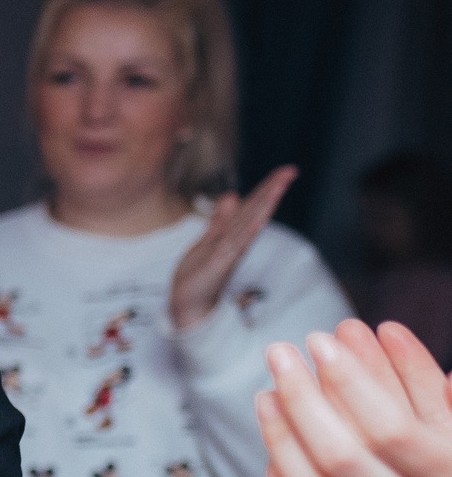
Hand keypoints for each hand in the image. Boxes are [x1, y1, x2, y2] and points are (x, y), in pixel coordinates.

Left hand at [170, 167, 294, 331]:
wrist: (186, 306)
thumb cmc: (198, 276)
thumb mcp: (208, 241)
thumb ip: (220, 220)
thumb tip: (232, 196)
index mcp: (234, 235)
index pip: (253, 207)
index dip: (267, 188)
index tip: (286, 170)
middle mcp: (236, 243)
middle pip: (256, 212)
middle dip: (272, 191)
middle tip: (290, 170)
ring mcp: (228, 254)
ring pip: (249, 225)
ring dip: (263, 206)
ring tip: (278, 186)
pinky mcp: (217, 266)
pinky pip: (234, 246)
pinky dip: (245, 233)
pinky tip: (256, 221)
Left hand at [257, 321, 451, 476]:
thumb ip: (447, 412)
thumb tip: (415, 351)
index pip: (395, 431)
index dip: (354, 382)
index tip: (325, 341)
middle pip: (344, 458)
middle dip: (305, 398)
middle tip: (281, 352)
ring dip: (282, 442)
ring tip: (267, 395)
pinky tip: (273, 461)